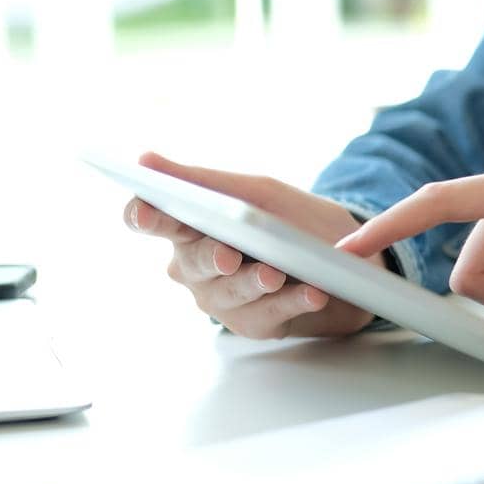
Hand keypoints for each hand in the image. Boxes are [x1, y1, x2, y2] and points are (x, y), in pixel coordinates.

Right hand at [124, 152, 379, 338]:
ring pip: (230, 291)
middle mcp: (195, 267)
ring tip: (275, 274)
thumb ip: (202, 180)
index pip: (150, 219)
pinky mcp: (254, 323)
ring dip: (255, 281)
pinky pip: (270, 312)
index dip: (143, 216)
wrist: (340, 261)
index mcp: (188, 227)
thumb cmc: (286, 221)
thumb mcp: (253, 193)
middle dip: (212, 257)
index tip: (146, 214)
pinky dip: (294, 301)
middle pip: (192, 261)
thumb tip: (145, 159)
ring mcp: (221, 299)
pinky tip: (313, 293)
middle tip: (228, 255)